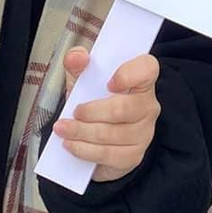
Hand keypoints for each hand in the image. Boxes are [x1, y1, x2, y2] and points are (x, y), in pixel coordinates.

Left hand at [56, 49, 160, 182]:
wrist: (96, 142)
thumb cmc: (94, 105)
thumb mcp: (83, 82)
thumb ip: (77, 65)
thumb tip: (77, 56)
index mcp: (140, 81)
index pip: (147, 69)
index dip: (130, 74)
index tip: (108, 83)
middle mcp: (148, 106)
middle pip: (123, 108)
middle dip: (91, 112)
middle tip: (73, 112)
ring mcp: (144, 133)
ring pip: (111, 134)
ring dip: (81, 132)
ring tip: (63, 130)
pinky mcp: (133, 156)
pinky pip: (107, 154)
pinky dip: (84, 150)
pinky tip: (71, 145)